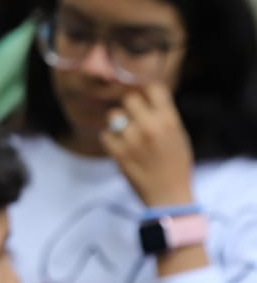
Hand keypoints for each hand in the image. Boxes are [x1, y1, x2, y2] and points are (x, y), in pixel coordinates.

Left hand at [101, 84, 194, 208]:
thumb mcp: (179, 135)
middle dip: (130, 106)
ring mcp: (132, 140)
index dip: (147, 91)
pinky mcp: (118, 153)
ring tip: (124, 132)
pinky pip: (104, 135)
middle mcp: (150, 126)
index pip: (154, 88)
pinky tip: (118, 145)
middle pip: (129, 98)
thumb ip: (165, 116)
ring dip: (116, 121)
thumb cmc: (176, 164)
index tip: (144, 98)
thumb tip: (148, 98)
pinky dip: (109, 139)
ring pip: (113, 115)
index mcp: (169, 120)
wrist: (169, 194)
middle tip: (132, 117)